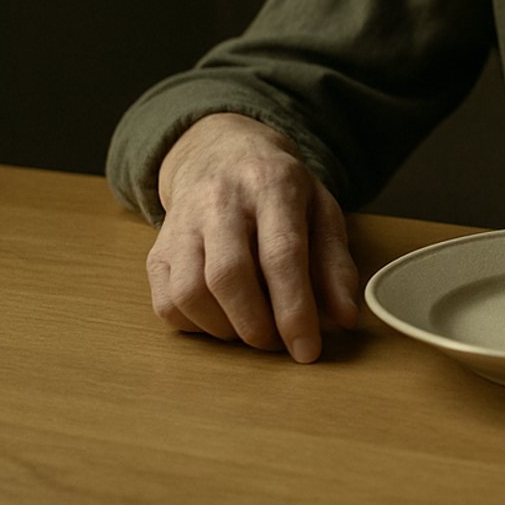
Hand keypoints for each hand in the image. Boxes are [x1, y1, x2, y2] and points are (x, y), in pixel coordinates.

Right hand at [146, 112, 361, 361]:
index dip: (294, 310)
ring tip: (250, 328)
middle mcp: (220, 200)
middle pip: (229, 275)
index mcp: (272, 186)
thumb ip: (336, 264)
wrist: (221, 152)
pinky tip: (221, 318)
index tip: (307, 351)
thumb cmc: (279, 190)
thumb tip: (347, 318)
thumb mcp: (321, 211)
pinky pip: (165, 302)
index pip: (281, 255)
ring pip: (190, 292)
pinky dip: (195, 325)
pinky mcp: (158, 248)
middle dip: (256, 325)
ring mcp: (182, 223)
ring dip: (224, 328)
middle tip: (276, 343)